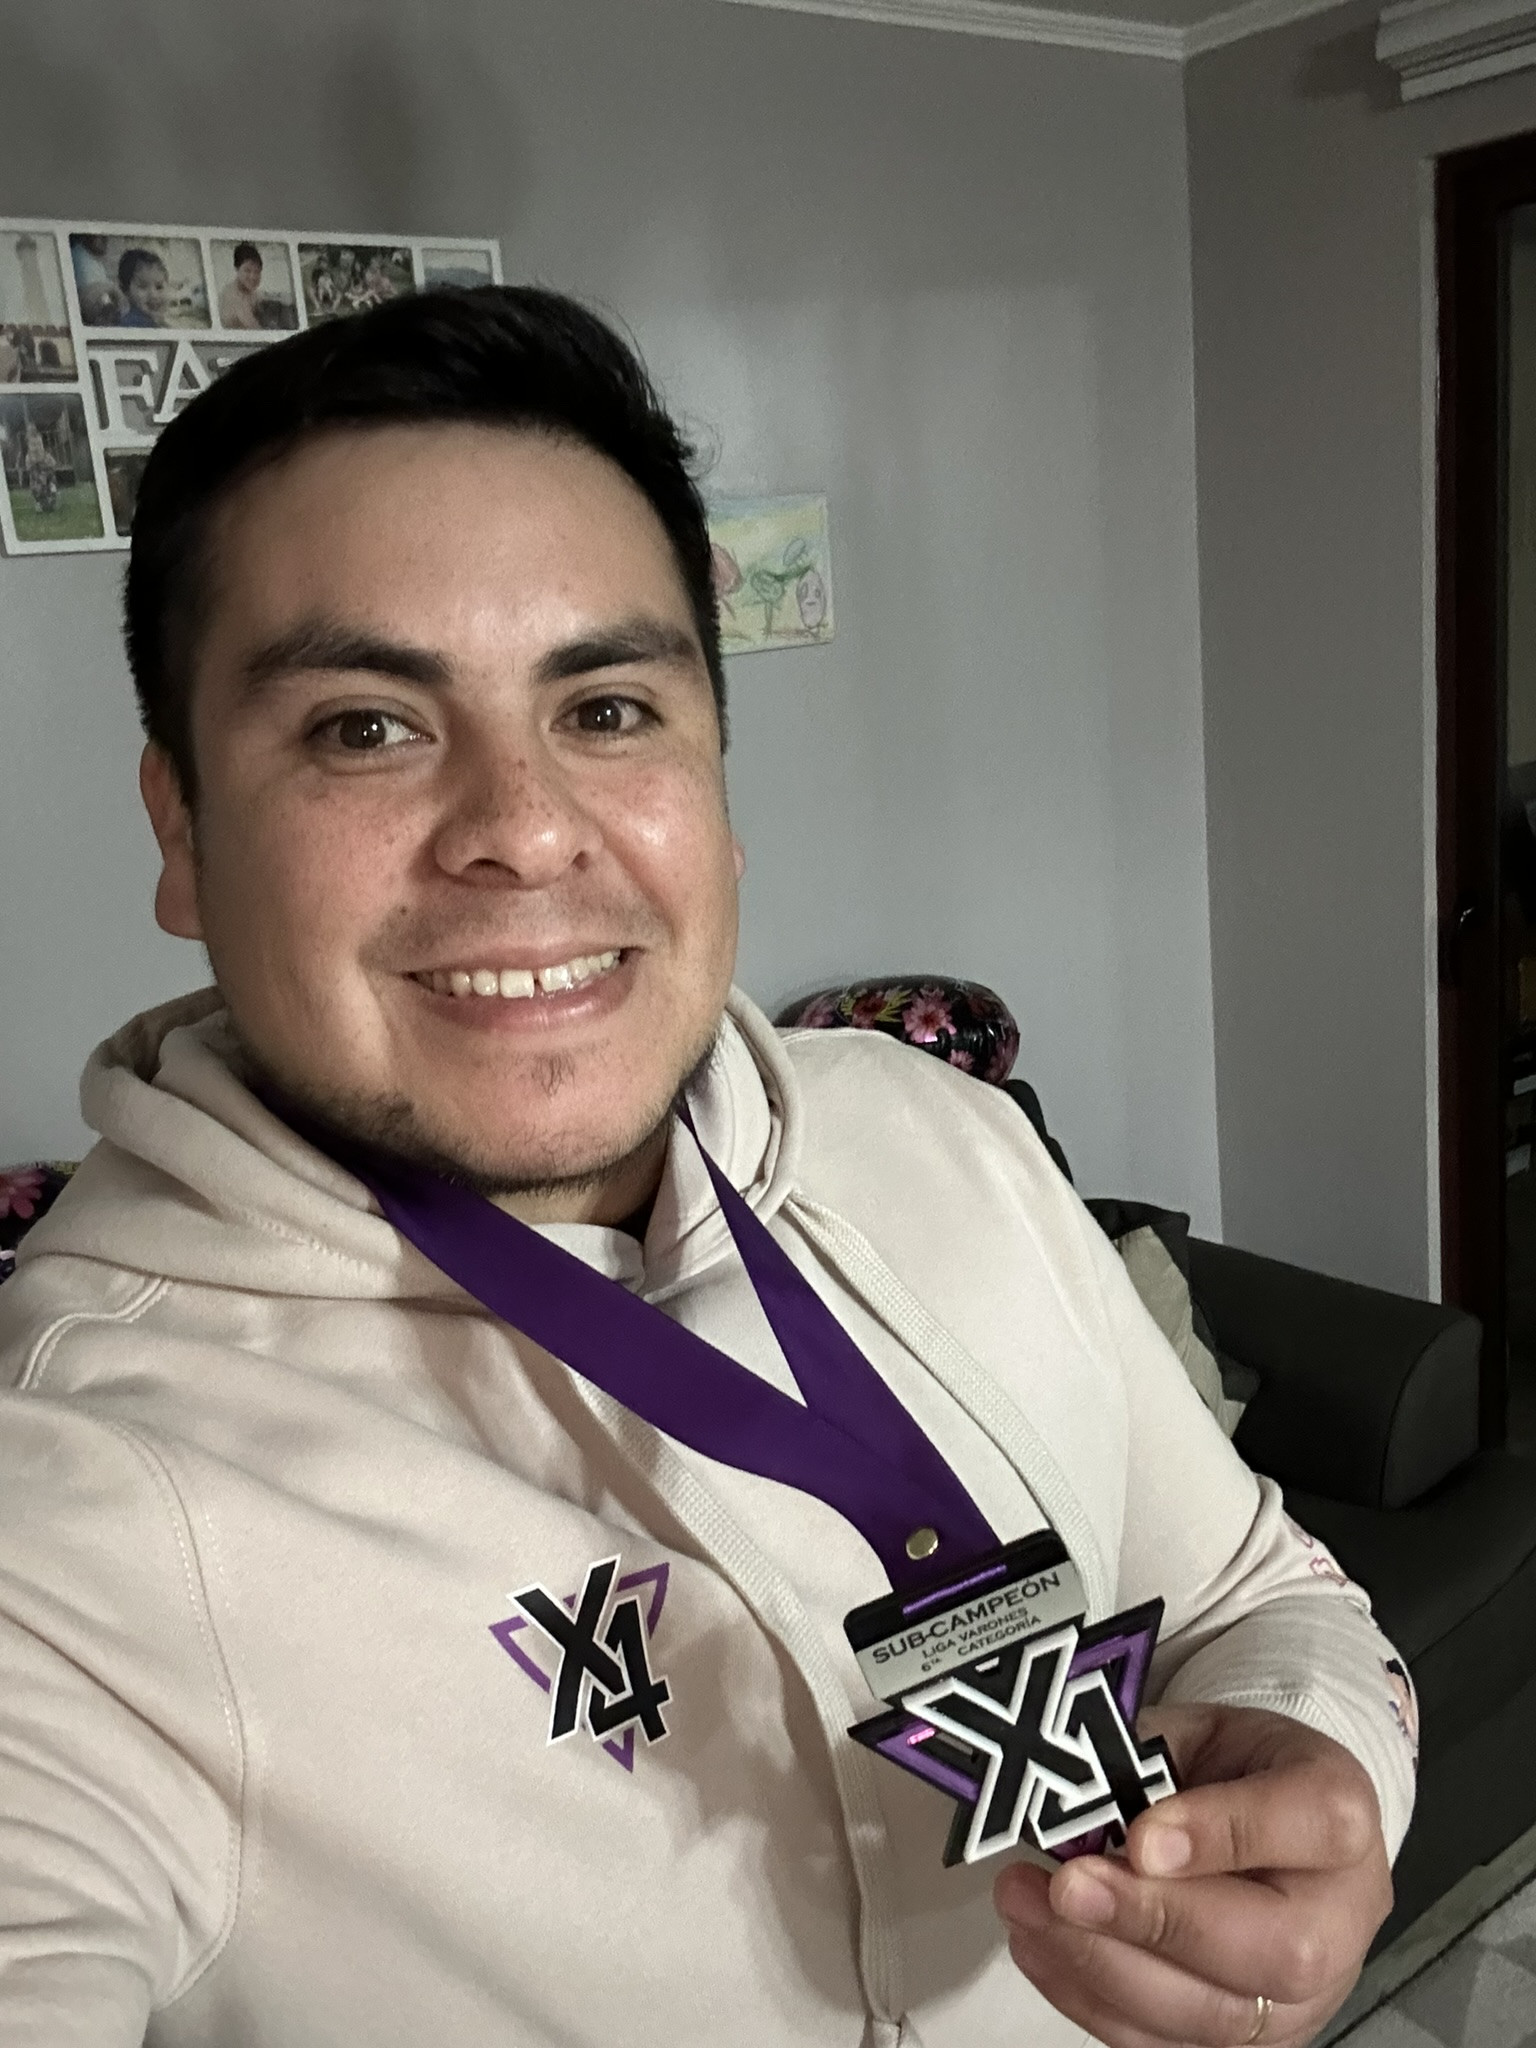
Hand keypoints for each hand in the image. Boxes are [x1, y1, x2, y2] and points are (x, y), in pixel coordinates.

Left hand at [994, 1702, 1392, 2046]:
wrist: (1266, 1816)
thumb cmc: (1237, 1770)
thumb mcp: (1205, 1731)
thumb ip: (1154, 1758)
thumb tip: (1075, 1797)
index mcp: (1341, 1812)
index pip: (1311, 1825)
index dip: (1222, 1835)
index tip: (1139, 1838)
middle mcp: (1342, 1916)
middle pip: (1278, 1948)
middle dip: (1156, 1922)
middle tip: (1068, 1887)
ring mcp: (1305, 1994)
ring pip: (1219, 2015)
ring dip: (1105, 1966)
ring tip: (1028, 1906)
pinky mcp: (1253, 2041)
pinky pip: (1173, 2043)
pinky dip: (1093, 1999)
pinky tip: (1042, 1946)